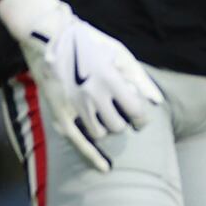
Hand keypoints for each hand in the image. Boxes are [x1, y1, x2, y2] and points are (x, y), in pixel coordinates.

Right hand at [0, 0, 164, 172]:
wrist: (48, 37)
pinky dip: (93, 157)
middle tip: (117, 112)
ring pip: (100, 133)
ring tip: (102, 115)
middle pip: (118, 125)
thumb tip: (157, 101)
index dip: (141, 118)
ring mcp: (75, 107)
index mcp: (109, 79)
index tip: (140, 118)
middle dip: (121, 121)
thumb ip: (139, 78)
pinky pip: (79, 142)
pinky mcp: (60, 114)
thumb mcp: (117, 53)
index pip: (135, 112)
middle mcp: (93, 96)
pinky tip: (105, 168)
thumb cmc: (88, 43)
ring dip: (106, 128)